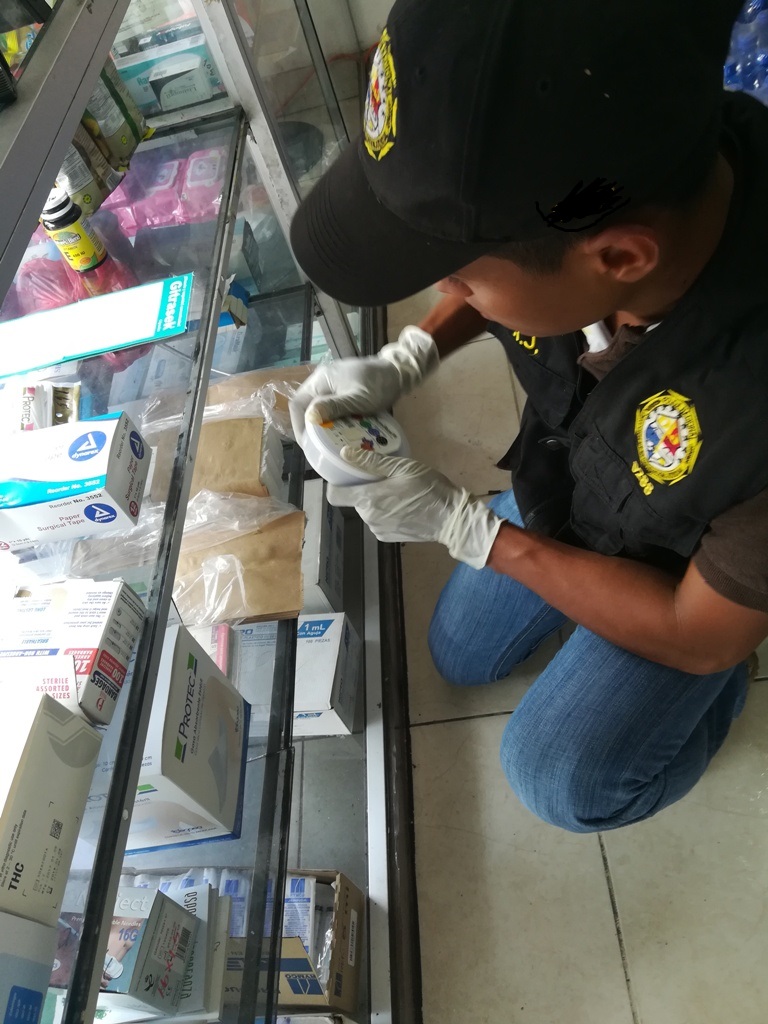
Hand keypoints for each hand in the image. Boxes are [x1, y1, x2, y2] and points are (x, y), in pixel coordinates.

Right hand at [289, 326, 437, 444]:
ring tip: (327, 444)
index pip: (298, 404)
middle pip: (307, 407)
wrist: (399, 372)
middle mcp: (323, 381)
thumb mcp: (357, 398)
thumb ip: (334, 407)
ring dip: (322, 426)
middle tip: (317, 448)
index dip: (298, 425)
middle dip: (310, 428)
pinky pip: (331, 409)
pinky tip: (340, 433)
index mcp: (321, 380)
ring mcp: (333, 386)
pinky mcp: (343, 391)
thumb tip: (310, 417)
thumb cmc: (379, 384)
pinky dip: (333, 421)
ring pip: (319, 409)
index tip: (307, 444)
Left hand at [328, 448, 503, 569]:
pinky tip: (402, 506)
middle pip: (354, 501)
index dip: (336, 484)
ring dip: (376, 501)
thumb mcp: (403, 467)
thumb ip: (371, 462)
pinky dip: (385, 513)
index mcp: (368, 499)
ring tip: (397, 492)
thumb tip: (345, 454)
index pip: (335, 495)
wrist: (451, 518)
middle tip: (383, 478)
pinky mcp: (388, 538)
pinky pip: (378, 521)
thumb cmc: (429, 488)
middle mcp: (368, 517)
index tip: (347, 475)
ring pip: (367, 511)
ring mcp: (378, 530)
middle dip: (364, 489)